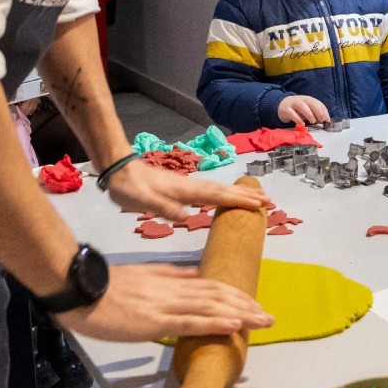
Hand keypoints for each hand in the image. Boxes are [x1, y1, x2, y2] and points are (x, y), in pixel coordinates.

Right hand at [56, 264, 272, 341]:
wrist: (81, 289)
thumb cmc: (107, 287)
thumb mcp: (145, 275)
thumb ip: (171, 276)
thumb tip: (195, 276)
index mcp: (171, 279)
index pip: (211, 285)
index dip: (235, 295)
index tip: (254, 304)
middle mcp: (174, 290)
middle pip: (218, 295)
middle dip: (246, 305)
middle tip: (268, 316)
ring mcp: (165, 304)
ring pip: (211, 307)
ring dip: (241, 314)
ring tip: (262, 320)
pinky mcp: (155, 320)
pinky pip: (191, 321)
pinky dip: (215, 322)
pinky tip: (234, 325)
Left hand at [106, 160, 270, 220]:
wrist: (118, 170)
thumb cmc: (129, 187)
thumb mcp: (142, 200)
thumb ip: (163, 207)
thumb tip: (185, 217)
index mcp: (184, 190)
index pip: (217, 196)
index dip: (238, 201)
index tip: (259, 204)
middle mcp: (190, 186)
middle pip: (224, 190)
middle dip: (246, 196)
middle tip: (268, 201)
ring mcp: (187, 186)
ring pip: (219, 189)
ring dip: (238, 194)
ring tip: (256, 197)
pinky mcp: (182, 188)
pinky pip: (210, 191)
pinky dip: (224, 194)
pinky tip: (226, 197)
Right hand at [278, 94, 329, 125]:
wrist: (282, 105)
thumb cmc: (297, 109)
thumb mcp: (307, 109)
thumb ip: (315, 113)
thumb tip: (325, 120)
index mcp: (309, 100)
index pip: (318, 104)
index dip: (324, 111)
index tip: (327, 120)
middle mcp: (301, 100)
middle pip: (311, 103)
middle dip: (318, 111)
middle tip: (321, 120)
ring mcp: (293, 104)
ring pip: (302, 106)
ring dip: (309, 114)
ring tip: (313, 121)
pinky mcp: (286, 110)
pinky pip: (292, 114)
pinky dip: (298, 119)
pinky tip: (302, 124)